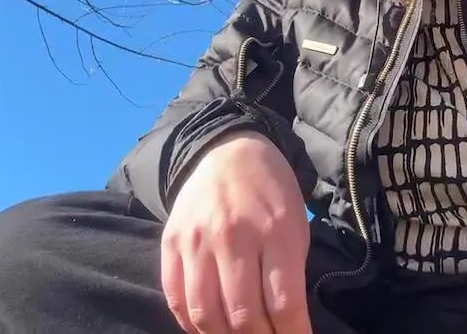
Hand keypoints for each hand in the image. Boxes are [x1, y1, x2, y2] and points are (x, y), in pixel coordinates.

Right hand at [162, 130, 312, 333]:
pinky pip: (176, 299)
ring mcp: (197, 241)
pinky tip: (209, 328)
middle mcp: (233, 237)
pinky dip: (192, 324)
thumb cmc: (272, 193)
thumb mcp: (296, 225)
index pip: (283, 303)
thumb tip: (287, 324)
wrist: (228, 151)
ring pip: (207, 315)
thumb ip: (290, 274)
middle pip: (243, 316)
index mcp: (275, 232)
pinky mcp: (171, 243)